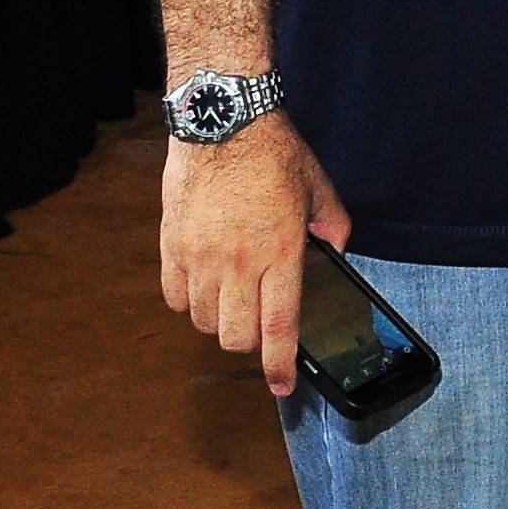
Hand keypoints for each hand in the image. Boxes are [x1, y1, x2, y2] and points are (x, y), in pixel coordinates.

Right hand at [159, 114, 349, 397]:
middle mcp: (238, 262)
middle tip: (260, 329)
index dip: (279, 364)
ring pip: (202, 321)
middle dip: (251, 344)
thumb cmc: (275, 154)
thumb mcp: (320, 190)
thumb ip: (334, 230)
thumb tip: (336, 256)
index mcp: (280, 252)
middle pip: (236, 335)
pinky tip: (205, 285)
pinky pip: (173, 297)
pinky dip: (188, 303)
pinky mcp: (171, 246)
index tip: (282, 387)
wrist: (222, 121)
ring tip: (234, 299)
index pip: (279, 326)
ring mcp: (199, 257)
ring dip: (220, 321)